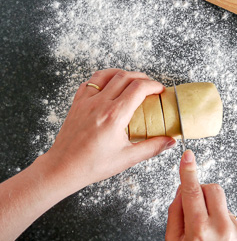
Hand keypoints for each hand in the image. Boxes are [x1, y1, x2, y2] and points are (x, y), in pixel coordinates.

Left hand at [45, 68, 175, 189]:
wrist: (63, 167)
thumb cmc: (92, 165)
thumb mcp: (127, 158)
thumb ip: (152, 147)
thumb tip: (170, 142)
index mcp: (114, 115)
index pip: (138, 88)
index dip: (153, 85)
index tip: (160, 90)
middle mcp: (100, 103)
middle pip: (125, 77)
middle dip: (142, 77)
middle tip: (150, 86)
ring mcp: (86, 101)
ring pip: (106, 74)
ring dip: (122, 73)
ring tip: (131, 80)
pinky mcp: (77, 103)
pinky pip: (90, 82)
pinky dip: (102, 78)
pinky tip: (108, 85)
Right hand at [165, 150, 236, 240]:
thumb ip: (175, 213)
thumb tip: (181, 191)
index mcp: (198, 230)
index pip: (191, 192)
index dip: (188, 171)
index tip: (188, 156)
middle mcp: (221, 228)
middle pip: (212, 189)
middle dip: (201, 190)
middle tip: (195, 205)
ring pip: (221, 202)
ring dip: (211, 208)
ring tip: (207, 230)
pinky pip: (231, 216)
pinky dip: (222, 221)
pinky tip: (218, 238)